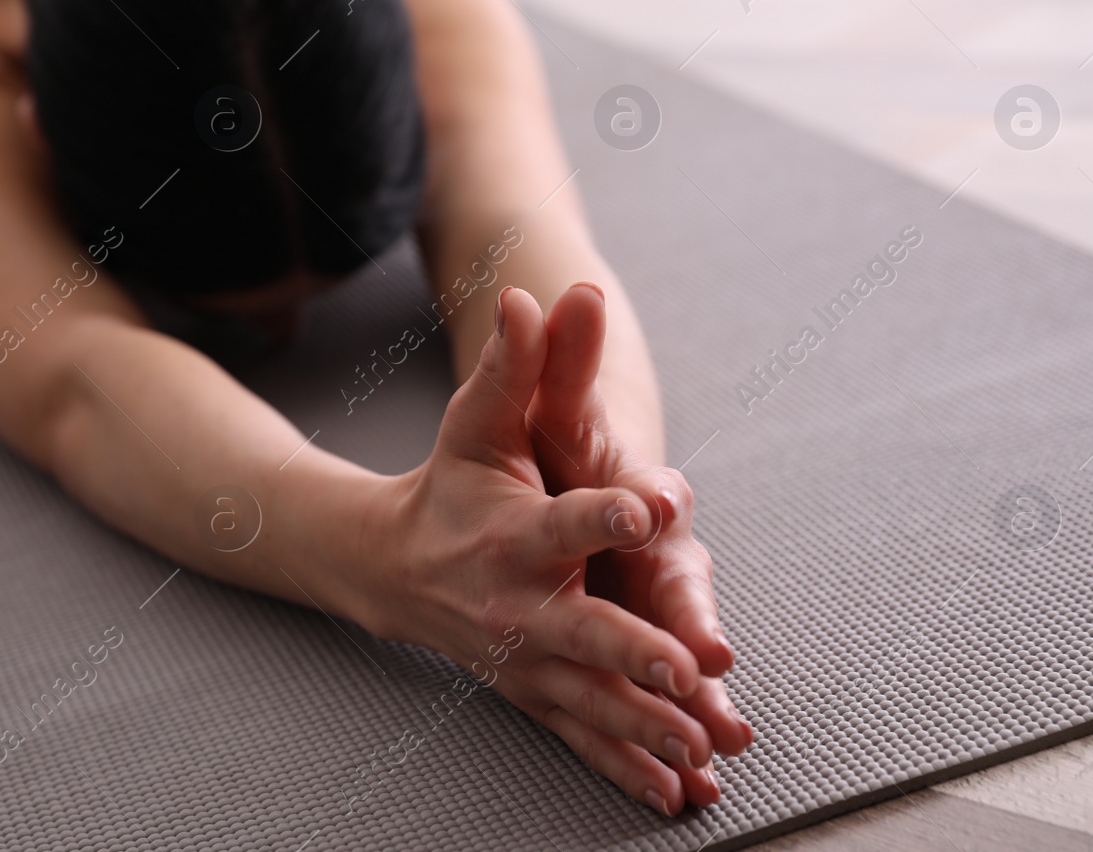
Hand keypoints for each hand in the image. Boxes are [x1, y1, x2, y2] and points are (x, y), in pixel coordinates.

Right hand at [359, 289, 717, 814]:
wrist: (393, 567)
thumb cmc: (452, 486)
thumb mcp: (477, 423)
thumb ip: (514, 366)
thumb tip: (532, 293)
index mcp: (513, 533)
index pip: (565, 519)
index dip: (607, 510)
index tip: (654, 504)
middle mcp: (518, 604)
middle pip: (583, 630)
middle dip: (634, 652)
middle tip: (685, 670)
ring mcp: (525, 660)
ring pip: (591, 700)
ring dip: (644, 729)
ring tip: (699, 750)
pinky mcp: (535, 695)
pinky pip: (584, 739)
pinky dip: (626, 772)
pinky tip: (674, 799)